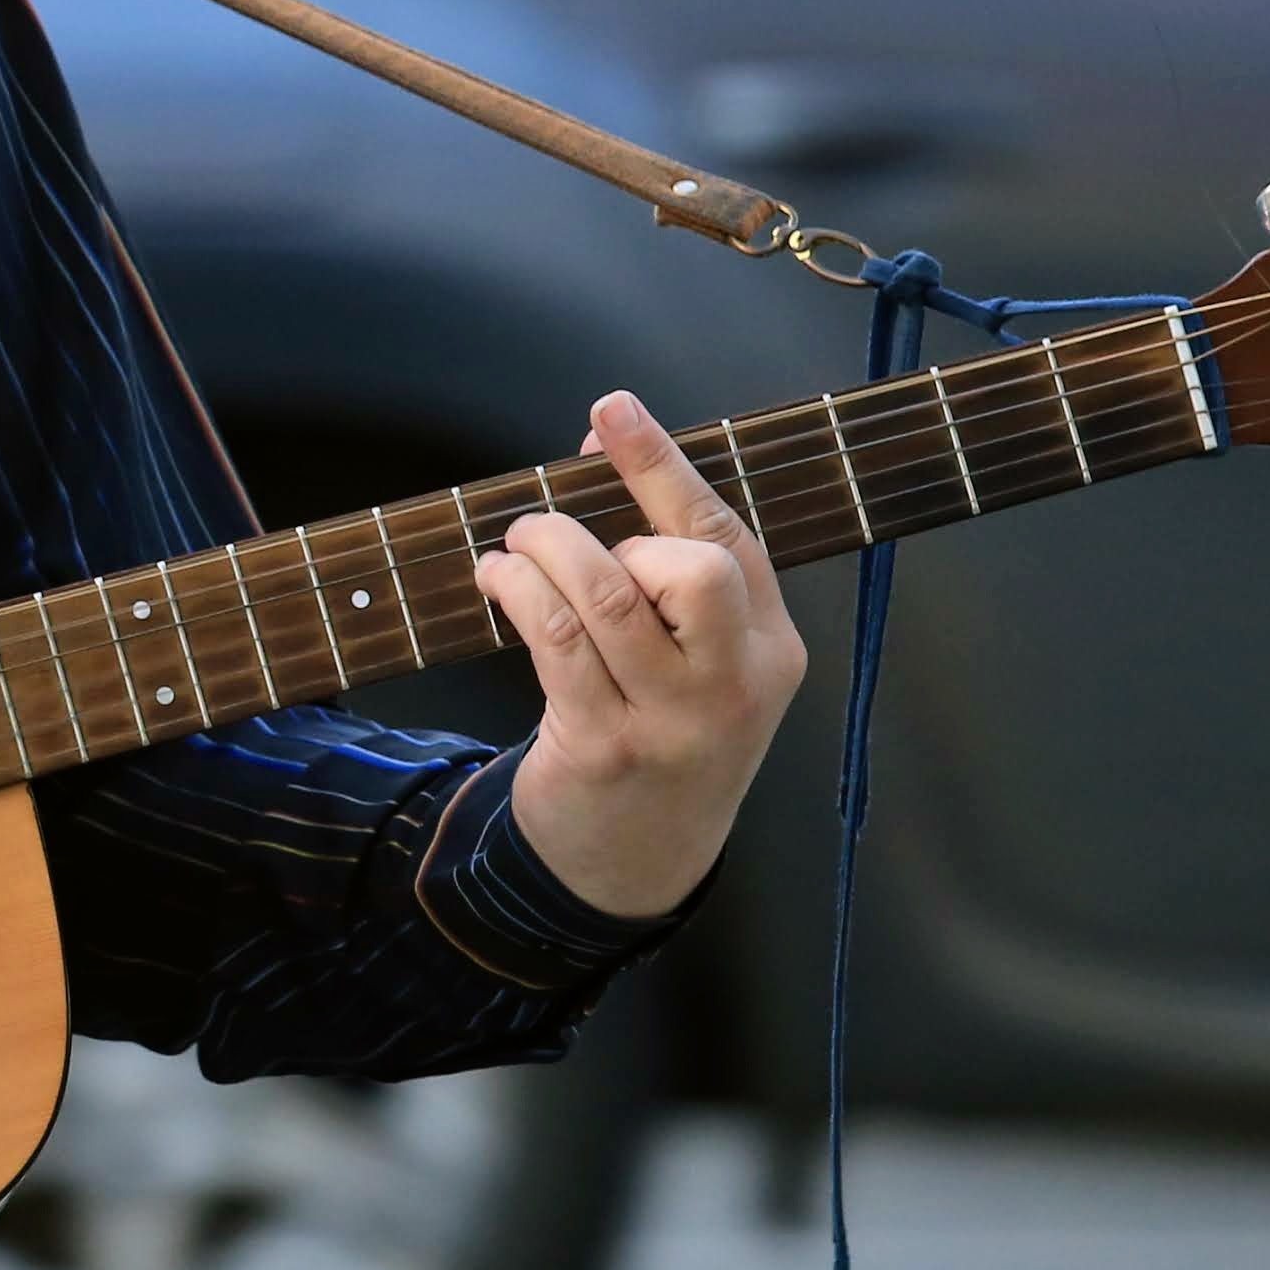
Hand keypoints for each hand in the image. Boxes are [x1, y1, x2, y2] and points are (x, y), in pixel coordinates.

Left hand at [476, 391, 807, 922]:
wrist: (637, 862)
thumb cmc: (664, 732)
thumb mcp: (700, 663)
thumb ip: (671, 570)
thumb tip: (597, 453)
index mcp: (772, 651)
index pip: (729, 537)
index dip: (664, 465)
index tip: (611, 408)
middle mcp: (733, 685)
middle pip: (691, 566)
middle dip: (613, 527)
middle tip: (557, 531)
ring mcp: (672, 721)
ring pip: (608, 595)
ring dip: (546, 549)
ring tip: (515, 546)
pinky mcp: (605, 746)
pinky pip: (556, 641)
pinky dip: (517, 591)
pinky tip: (497, 579)